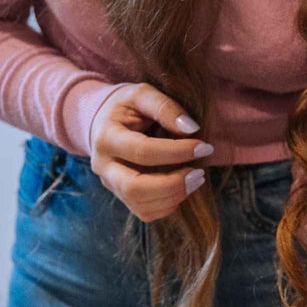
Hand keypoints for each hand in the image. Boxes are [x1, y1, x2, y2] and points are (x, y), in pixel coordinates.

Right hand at [88, 83, 211, 222]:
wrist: (102, 121)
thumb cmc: (127, 106)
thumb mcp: (142, 93)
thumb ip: (165, 107)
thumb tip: (191, 129)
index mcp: (106, 138)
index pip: (143, 152)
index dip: (177, 152)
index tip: (204, 146)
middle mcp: (104, 166)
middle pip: (135, 188)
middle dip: (173, 184)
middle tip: (199, 173)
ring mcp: (111, 184)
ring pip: (141, 206)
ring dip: (174, 196)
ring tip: (195, 178)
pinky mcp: (122, 196)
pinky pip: (145, 212)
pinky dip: (169, 204)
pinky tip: (182, 187)